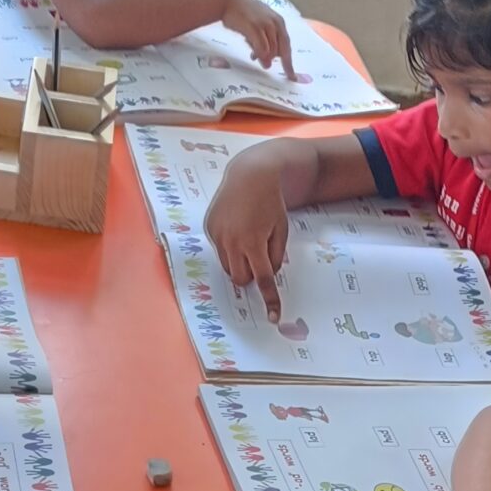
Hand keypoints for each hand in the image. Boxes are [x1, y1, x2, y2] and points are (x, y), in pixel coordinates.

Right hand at [205, 155, 289, 319]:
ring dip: (239, 262)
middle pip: (241, 278)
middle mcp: (232, 241)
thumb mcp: (281, 230)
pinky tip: (237, 228)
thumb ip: (275, 256)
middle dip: (251, 275)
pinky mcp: (209, 228)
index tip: (273, 316)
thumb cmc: (271, 203)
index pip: (263, 279)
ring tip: (248, 239)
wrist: (250, 175)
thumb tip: (266, 276)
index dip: (269, 299)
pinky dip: (229, 248)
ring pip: (228, 267)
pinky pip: (219, 250)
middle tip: (259, 257)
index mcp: (253, 242)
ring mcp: (217, 235)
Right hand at [218, 0, 294, 78]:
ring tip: (259, 61)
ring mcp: (265, 24)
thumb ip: (265, 41)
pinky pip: (262, 47)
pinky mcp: (254, 26)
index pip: (287, 45)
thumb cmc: (243, 13)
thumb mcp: (259, 26)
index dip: (289, 62)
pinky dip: (261, 55)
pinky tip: (254, 57)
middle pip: (282, 49)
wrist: (228, 0)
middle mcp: (275, 23)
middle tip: (268, 66)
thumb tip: (267, 60)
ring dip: (267, 59)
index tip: (292, 76)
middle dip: (278, 61)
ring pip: (272, 50)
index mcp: (278, 22)